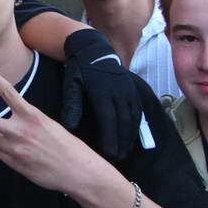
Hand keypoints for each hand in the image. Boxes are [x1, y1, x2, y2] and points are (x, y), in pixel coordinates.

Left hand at [0, 63, 107, 193]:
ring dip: (4, 141)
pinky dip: (11, 156)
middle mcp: (20, 130)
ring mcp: (14, 149)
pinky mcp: (13, 163)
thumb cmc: (66, 146)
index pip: (9, 93)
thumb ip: (24, 123)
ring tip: (27, 147)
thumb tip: (0, 132)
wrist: (78, 171)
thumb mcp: (47, 126)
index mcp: (32, 116)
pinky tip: (28, 159)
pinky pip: (3, 155)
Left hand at [61, 29, 140, 160]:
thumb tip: (70, 127)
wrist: (93, 49)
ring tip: (124, 152)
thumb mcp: (72, 85)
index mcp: (102, 91)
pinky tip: (131, 137)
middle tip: (118, 159)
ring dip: (130, 137)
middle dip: (121, 142)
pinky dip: (136, 126)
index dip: (110, 138)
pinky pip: (137, 110)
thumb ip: (72, 105)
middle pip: (123, 122)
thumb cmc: (79, 70)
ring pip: (132, 118)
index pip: (108, 120)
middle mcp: (118, 91)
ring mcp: (128, 89)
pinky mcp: (133, 89)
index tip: (109, 154)